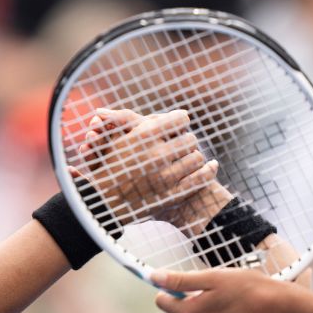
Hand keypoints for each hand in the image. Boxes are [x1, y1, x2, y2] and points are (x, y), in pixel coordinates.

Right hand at [77, 109, 226, 232]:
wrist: (101, 203)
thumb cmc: (107, 166)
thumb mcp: (116, 137)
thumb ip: (135, 120)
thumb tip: (158, 109)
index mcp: (143, 135)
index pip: (179, 119)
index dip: (180, 121)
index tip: (178, 124)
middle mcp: (156, 154)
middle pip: (190, 138)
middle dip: (186, 140)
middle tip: (182, 143)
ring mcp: (165, 176)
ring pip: (196, 157)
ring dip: (194, 156)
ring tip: (189, 157)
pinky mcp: (172, 195)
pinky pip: (201, 178)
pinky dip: (209, 170)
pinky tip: (211, 166)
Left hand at [151, 268, 291, 312]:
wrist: (282, 310)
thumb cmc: (250, 289)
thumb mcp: (212, 277)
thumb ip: (180, 279)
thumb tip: (154, 277)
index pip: (163, 301)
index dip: (172, 288)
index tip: (185, 280)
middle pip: (185, 311)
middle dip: (196, 299)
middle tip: (219, 288)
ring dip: (213, 310)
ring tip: (234, 299)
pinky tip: (241, 312)